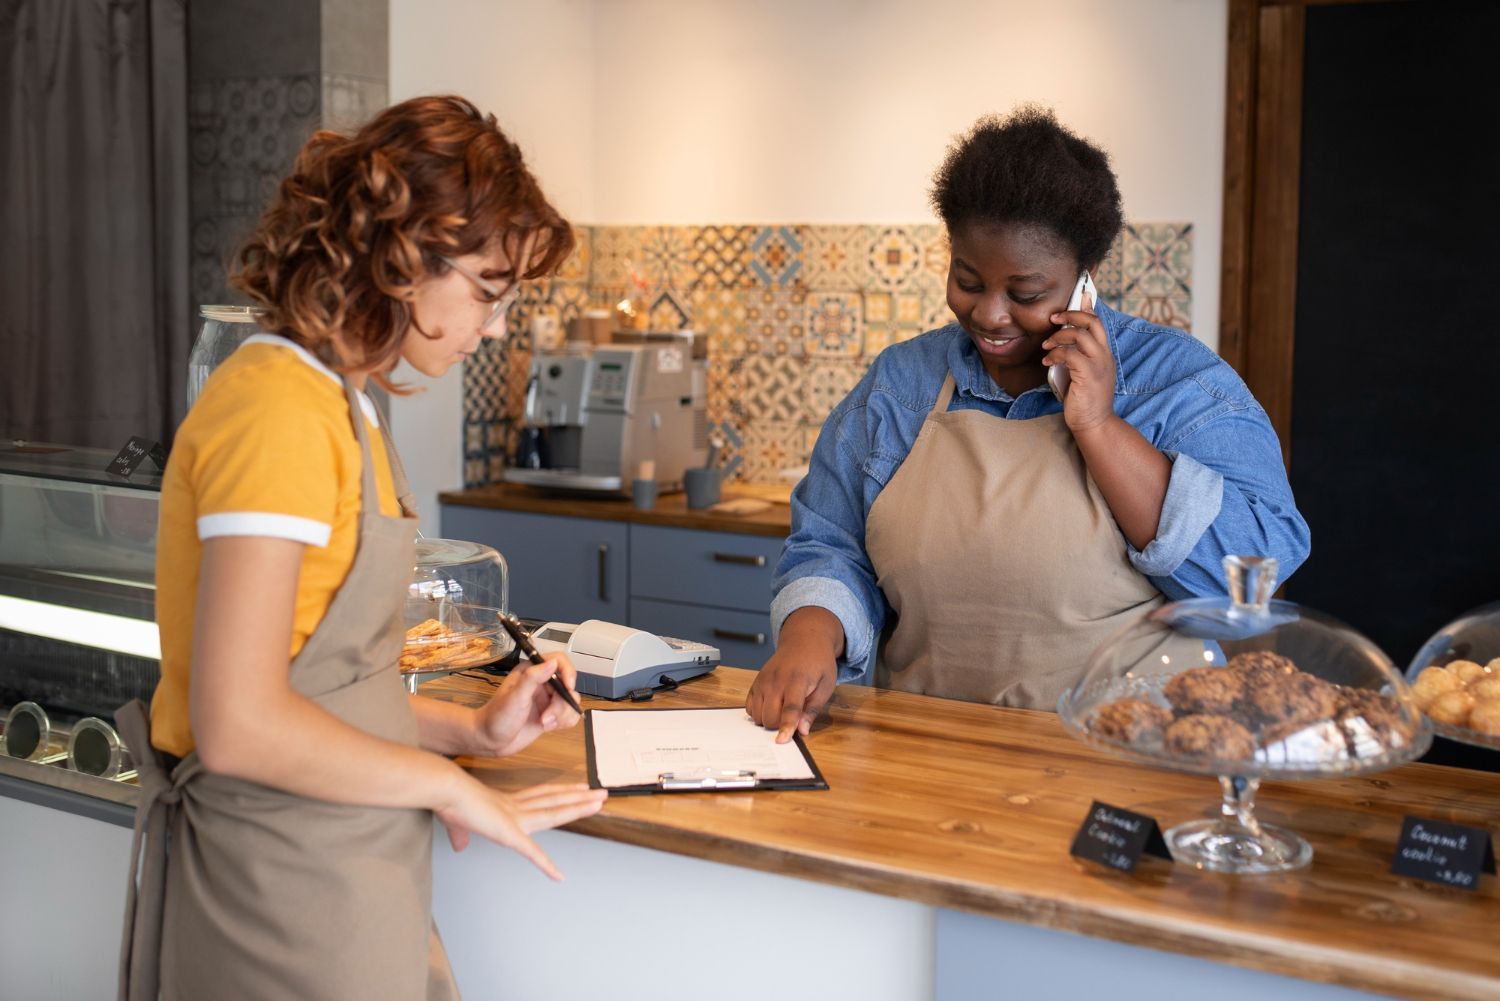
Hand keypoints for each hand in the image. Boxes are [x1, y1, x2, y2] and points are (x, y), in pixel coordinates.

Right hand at [436, 777, 607, 880]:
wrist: (445, 789)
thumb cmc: (448, 801)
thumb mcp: (457, 821)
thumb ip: (462, 835)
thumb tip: (459, 846)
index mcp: (506, 804)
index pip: (541, 795)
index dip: (560, 792)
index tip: (577, 788)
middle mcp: (516, 808)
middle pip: (555, 801)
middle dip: (579, 798)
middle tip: (601, 793)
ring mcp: (515, 820)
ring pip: (554, 813)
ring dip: (578, 809)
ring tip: (599, 804)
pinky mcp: (509, 834)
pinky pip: (531, 854)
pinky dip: (545, 866)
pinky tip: (558, 876)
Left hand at [472, 653, 583, 757]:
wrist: (489, 741)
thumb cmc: (497, 717)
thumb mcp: (514, 697)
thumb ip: (533, 678)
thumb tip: (553, 663)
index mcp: (531, 672)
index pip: (558, 661)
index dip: (568, 672)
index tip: (568, 687)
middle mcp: (541, 683)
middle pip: (567, 685)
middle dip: (562, 703)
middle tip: (547, 717)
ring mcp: (546, 700)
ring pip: (571, 701)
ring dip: (562, 715)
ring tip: (544, 723)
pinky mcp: (550, 715)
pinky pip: (569, 714)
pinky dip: (563, 722)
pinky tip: (548, 727)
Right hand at [746, 625, 838, 743]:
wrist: (804, 640)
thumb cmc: (819, 664)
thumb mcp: (826, 686)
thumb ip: (813, 709)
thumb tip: (802, 731)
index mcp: (797, 680)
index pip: (790, 708)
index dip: (786, 726)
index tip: (781, 741)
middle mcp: (776, 680)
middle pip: (770, 715)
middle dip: (779, 726)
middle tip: (793, 720)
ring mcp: (763, 680)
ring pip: (758, 714)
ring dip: (768, 720)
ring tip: (783, 711)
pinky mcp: (756, 681)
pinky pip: (750, 706)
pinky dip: (758, 712)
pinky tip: (771, 707)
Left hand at [1042, 289, 1117, 435]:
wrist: (1094, 423)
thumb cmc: (1084, 398)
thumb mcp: (1082, 371)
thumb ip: (1076, 354)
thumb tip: (1063, 338)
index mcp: (1104, 353)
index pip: (1098, 322)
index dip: (1087, 307)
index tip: (1076, 298)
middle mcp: (1105, 356)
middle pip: (1092, 322)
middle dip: (1071, 315)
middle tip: (1054, 319)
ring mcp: (1098, 365)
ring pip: (1080, 336)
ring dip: (1059, 337)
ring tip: (1047, 345)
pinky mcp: (1088, 375)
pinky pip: (1070, 355)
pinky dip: (1055, 354)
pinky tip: (1047, 361)